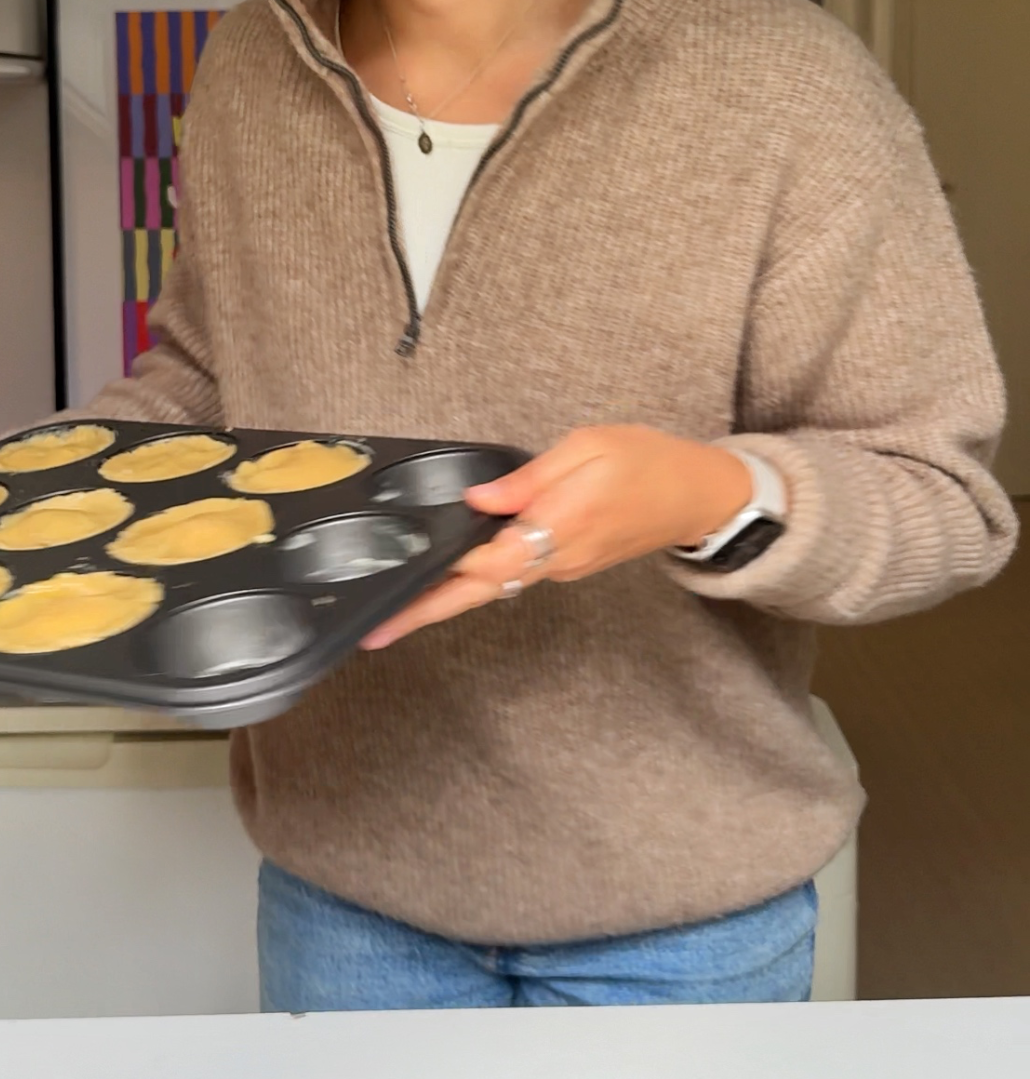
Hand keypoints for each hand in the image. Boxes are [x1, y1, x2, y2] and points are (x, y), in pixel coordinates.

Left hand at [360, 425, 751, 649]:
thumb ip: (528, 478)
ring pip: (496, 584)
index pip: (484, 561)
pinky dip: (480, 575)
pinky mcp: (570, 563)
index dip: (437, 577)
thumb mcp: (588, 447)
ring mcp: (564, 567)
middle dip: (427, 611)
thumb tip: (478, 501)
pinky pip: (516, 573)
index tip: (395, 595)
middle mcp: (557, 559)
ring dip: (448, 595)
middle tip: (377, 631)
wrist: (700, 494)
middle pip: (480, 589)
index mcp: (558, 527)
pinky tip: (453, 568)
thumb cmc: (648, 461)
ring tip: (401, 600)